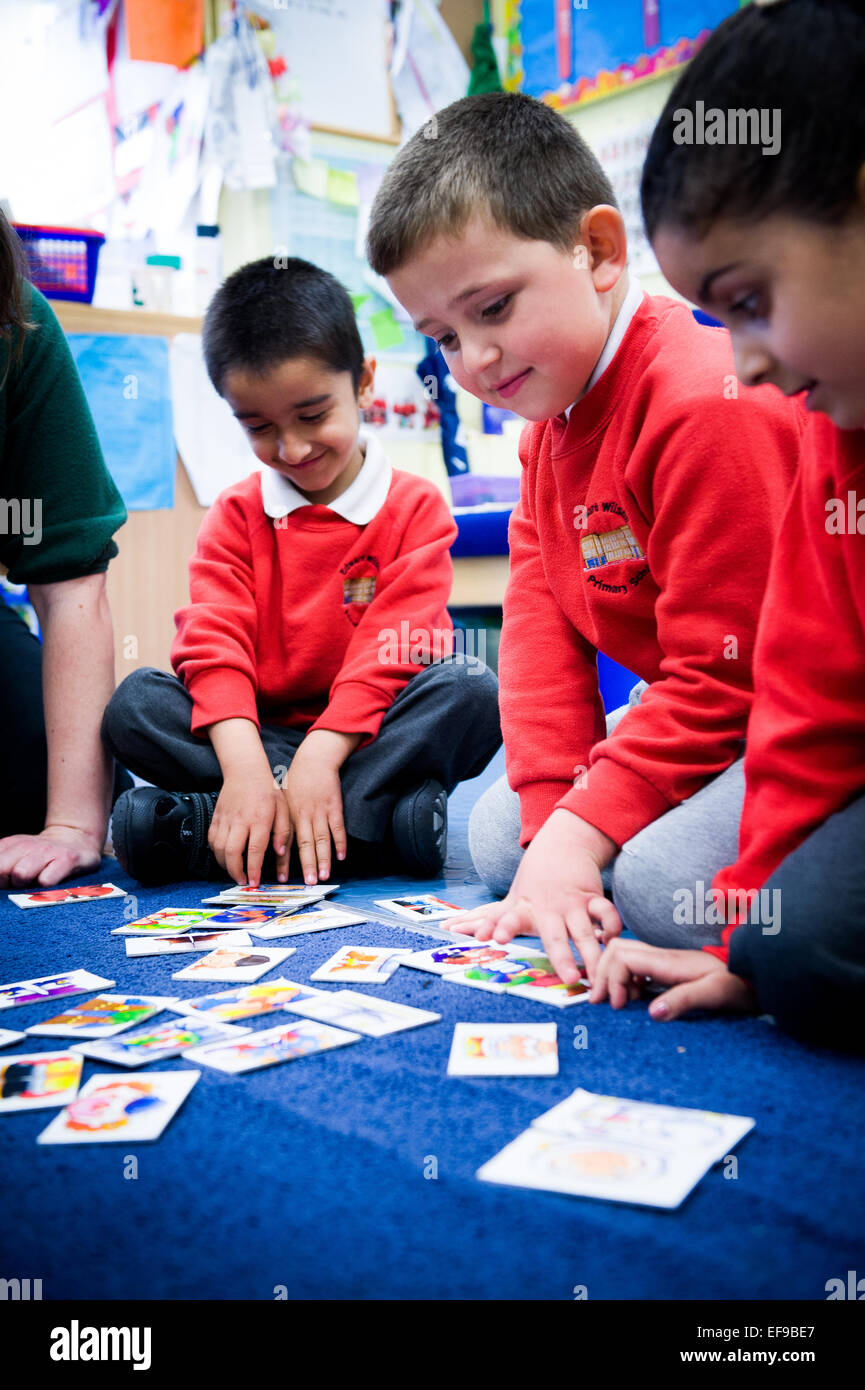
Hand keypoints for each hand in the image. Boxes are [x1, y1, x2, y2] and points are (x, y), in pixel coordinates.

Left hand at [0, 825, 103, 887]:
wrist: (77, 838)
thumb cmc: (41, 855)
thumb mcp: (15, 853)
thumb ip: (2, 866)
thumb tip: (0, 881)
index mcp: (10, 844)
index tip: (8, 880)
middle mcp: (26, 845)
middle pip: (1, 871)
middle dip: (7, 883)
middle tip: (20, 884)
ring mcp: (47, 851)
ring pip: (20, 874)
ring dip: (25, 885)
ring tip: (35, 883)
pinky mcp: (67, 859)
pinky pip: (46, 881)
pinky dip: (46, 888)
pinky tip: (51, 883)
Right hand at [208, 769, 289, 886]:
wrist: (245, 771)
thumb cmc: (268, 790)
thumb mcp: (284, 808)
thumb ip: (283, 832)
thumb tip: (279, 852)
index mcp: (259, 819)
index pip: (255, 850)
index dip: (253, 869)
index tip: (254, 882)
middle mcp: (240, 820)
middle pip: (232, 852)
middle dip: (235, 872)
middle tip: (242, 881)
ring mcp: (225, 819)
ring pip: (219, 849)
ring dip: (224, 865)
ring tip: (234, 872)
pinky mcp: (216, 817)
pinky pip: (212, 840)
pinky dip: (216, 852)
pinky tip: (224, 857)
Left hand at [281, 732, 349, 884]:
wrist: (314, 761)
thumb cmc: (296, 782)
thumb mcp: (281, 800)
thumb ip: (279, 821)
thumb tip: (274, 844)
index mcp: (289, 816)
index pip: (286, 843)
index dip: (283, 861)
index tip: (281, 878)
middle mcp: (303, 816)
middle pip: (305, 845)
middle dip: (307, 865)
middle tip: (309, 883)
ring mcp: (320, 812)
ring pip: (322, 840)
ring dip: (324, 859)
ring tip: (324, 876)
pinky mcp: (334, 807)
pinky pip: (337, 828)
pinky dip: (340, 843)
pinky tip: (341, 857)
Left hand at [446, 810, 620, 985]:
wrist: (562, 846)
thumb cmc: (532, 882)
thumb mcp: (508, 899)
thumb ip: (482, 918)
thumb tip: (448, 928)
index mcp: (524, 909)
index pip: (508, 918)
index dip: (498, 927)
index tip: (490, 938)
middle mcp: (548, 909)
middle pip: (554, 935)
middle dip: (561, 956)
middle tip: (567, 978)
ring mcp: (572, 904)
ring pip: (585, 930)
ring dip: (592, 952)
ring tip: (597, 974)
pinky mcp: (592, 898)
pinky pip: (606, 913)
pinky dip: (611, 926)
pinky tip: (613, 942)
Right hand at [590, 938, 758, 1019]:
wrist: (752, 977)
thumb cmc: (736, 985)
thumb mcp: (714, 995)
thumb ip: (684, 1001)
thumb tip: (652, 1013)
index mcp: (667, 961)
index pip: (622, 956)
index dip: (611, 979)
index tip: (618, 1006)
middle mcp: (660, 957)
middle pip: (616, 950)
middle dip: (602, 973)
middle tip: (602, 1002)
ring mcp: (662, 962)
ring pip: (622, 956)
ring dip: (611, 977)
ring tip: (616, 1003)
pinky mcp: (665, 970)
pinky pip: (633, 967)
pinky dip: (623, 982)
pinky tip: (631, 1000)